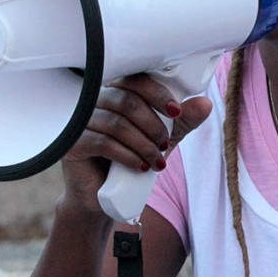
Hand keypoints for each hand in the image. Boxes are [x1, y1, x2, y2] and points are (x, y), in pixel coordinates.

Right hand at [59, 73, 212, 216]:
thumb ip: (182, 121)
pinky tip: (140, 166)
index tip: (176, 111)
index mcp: (116, 93)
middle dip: (153, 124)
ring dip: (143, 143)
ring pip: (117, 123)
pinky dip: (127, 155)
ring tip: (157, 160)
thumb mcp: (163, 138)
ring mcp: (80, 122)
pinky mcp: (72, 143)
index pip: (135, 80)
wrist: (105, 196)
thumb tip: (205, 104)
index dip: (158, 93)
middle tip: (166, 142)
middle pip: (127, 100)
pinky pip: (102, 142)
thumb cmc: (131, 159)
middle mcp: (95, 102)